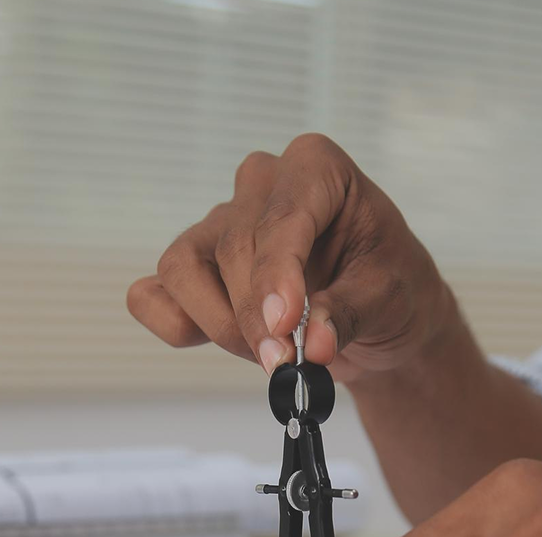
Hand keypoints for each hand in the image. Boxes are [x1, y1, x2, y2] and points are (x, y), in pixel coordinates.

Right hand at [127, 134, 455, 382]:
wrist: (380, 318)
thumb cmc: (390, 289)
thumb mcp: (388, 299)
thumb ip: (346, 316)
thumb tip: (313, 345)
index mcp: (317, 168)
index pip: (282, 216)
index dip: (276, 274)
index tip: (284, 325)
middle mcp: (262, 184)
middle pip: (232, 248)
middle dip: (256, 317)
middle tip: (288, 363)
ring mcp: (220, 223)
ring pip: (183, 269)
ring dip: (220, 324)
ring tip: (269, 354)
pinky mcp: (195, 268)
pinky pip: (152, 295)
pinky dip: (173, 325)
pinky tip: (210, 341)